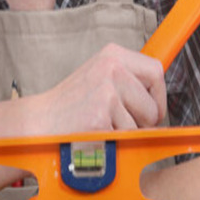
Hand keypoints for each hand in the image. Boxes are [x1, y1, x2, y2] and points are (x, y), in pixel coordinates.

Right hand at [30, 43, 166, 134]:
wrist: (39, 122)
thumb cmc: (71, 105)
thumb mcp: (100, 77)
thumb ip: (128, 80)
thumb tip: (161, 96)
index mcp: (113, 55)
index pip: (156, 71)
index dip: (157, 96)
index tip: (148, 107)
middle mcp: (111, 68)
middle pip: (154, 105)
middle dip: (144, 122)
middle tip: (120, 123)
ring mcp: (106, 92)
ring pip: (141, 126)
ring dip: (127, 135)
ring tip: (102, 126)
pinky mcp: (100, 116)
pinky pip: (126, 140)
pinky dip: (114, 144)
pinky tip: (95, 135)